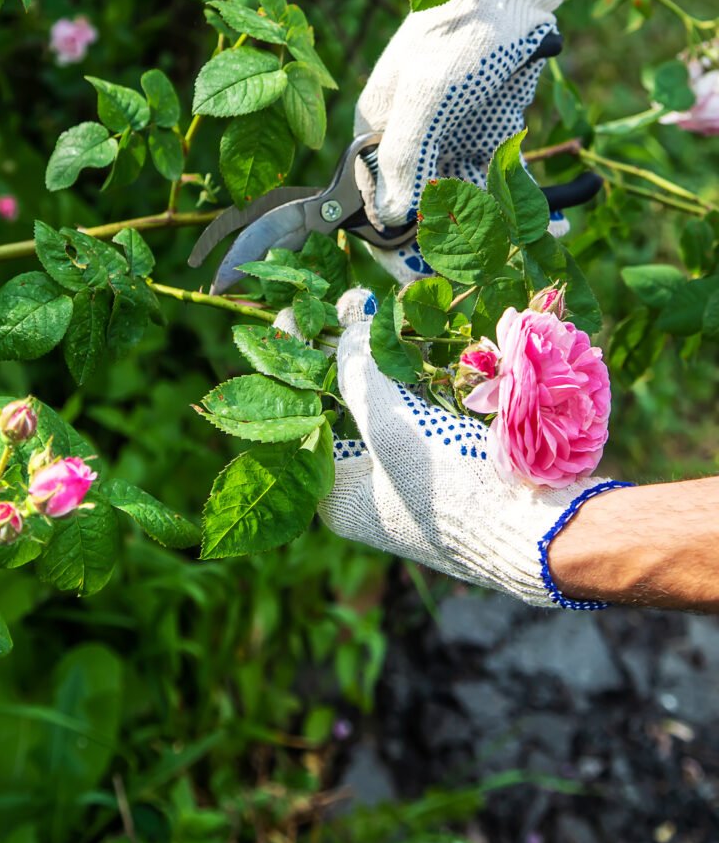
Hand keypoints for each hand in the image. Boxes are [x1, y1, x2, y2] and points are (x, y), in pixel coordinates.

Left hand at [318, 289, 630, 608]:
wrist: (546, 538)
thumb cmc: (459, 496)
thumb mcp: (395, 433)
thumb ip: (360, 377)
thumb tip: (348, 324)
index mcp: (339, 497)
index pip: (303, 416)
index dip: (300, 363)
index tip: (296, 315)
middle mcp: (368, 493)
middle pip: (345, 407)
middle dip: (348, 355)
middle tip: (351, 304)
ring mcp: (410, 482)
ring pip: (386, 405)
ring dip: (386, 362)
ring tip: (383, 314)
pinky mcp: (451, 468)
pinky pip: (423, 412)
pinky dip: (421, 378)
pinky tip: (423, 343)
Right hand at [355, 0, 573, 281]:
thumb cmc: (462, 32)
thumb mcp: (428, 94)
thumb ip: (405, 156)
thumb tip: (391, 218)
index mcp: (378, 132)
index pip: (376, 204)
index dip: (396, 243)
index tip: (425, 272)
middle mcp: (409, 143)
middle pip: (422, 211)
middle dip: (451, 244)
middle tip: (484, 267)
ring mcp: (449, 141)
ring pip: (467, 203)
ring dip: (497, 228)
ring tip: (530, 245)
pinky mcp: (488, 135)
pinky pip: (503, 182)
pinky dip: (528, 202)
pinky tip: (557, 219)